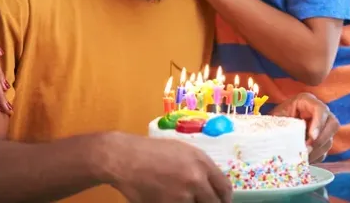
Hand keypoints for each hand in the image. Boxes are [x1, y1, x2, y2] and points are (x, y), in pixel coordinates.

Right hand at [107, 133, 231, 202]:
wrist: (125, 158)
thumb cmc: (151, 152)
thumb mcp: (181, 151)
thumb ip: (199, 167)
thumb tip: (210, 185)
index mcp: (202, 162)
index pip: (224, 188)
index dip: (224, 199)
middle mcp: (196, 179)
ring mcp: (183, 196)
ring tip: (179, 199)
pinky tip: (167, 200)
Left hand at [271, 93, 339, 162]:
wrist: (271, 129)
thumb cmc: (272, 119)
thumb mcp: (275, 118)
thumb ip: (280, 123)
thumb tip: (281, 136)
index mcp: (306, 101)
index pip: (320, 109)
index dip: (319, 123)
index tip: (312, 137)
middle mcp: (318, 113)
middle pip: (333, 124)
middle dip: (321, 139)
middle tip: (307, 150)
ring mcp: (322, 128)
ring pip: (329, 140)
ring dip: (317, 151)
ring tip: (301, 157)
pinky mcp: (321, 141)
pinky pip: (324, 151)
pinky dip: (314, 157)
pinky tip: (302, 160)